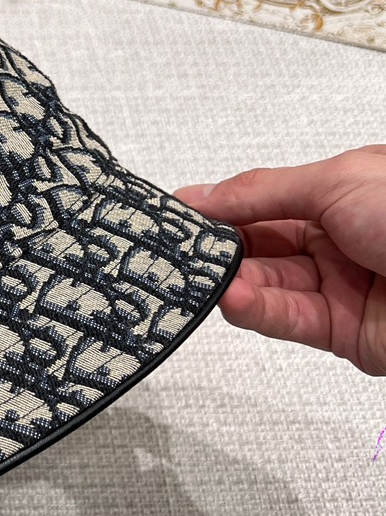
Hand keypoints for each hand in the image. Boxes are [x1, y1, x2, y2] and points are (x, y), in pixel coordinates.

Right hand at [175, 145, 385, 374]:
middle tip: (173, 252)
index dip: (219, 209)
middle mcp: (336, 241)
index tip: (174, 215)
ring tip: (198, 277)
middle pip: (259, 246)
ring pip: (266, 286)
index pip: (262, 203)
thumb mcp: (337, 183)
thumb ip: (262, 192)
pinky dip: (254, 309)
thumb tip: (203, 194)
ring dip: (230, 282)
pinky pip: (285, 319)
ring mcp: (338, 287)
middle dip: (217, 248)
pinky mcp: (342, 332)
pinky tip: (231, 298)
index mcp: (338, 195)